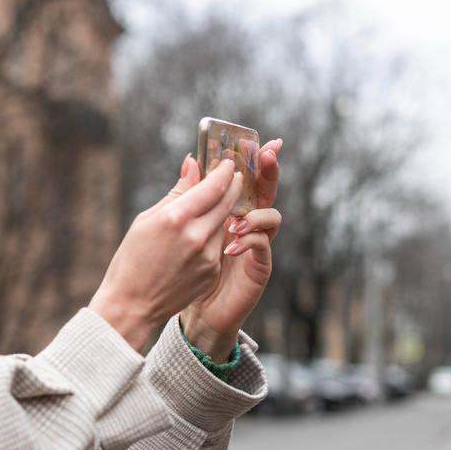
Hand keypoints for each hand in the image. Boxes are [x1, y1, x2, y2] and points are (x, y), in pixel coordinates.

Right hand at [89, 158, 243, 350]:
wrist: (132, 304)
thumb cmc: (131, 259)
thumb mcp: (146, 220)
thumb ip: (176, 193)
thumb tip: (192, 164)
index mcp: (176, 218)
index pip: (214, 185)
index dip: (224, 170)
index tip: (227, 162)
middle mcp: (196, 235)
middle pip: (228, 200)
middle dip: (233, 184)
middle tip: (233, 174)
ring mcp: (208, 255)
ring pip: (225, 222)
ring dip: (223, 210)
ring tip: (211, 205)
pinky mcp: (212, 271)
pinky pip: (219, 244)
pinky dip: (213, 234)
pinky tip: (198, 237)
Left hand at [180, 139, 282, 361]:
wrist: (185, 309)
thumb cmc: (179, 267)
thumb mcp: (180, 226)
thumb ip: (189, 196)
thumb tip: (190, 159)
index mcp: (227, 211)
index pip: (245, 179)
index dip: (254, 160)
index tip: (259, 140)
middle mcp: (246, 225)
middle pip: (265, 192)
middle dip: (268, 172)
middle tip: (266, 155)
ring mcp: (255, 245)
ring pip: (271, 217)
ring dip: (254, 213)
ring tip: (233, 219)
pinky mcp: (258, 268)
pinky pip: (263, 247)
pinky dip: (249, 241)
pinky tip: (231, 243)